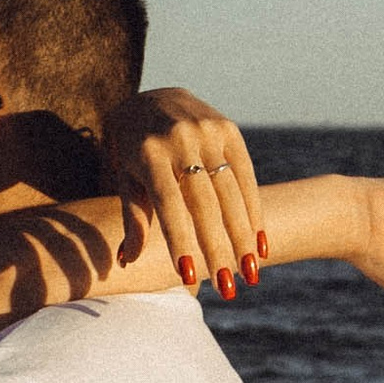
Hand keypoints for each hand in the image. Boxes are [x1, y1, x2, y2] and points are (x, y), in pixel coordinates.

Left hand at [104, 85, 264, 298]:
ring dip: (243, 238)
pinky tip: (260, 245)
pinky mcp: (229, 129)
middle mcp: (181, 139)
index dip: (180, 240)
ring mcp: (208, 131)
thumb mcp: (123, 175)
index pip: (168, 204)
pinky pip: (246, 176)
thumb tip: (128, 260)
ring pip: (230, 194)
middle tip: (228, 289)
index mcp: (149, 152)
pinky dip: (254, 213)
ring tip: (250, 275)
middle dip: (218, 249)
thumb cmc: (130, 147)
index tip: (189, 276)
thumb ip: (131, 215)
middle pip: (204, 204)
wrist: (150, 93)